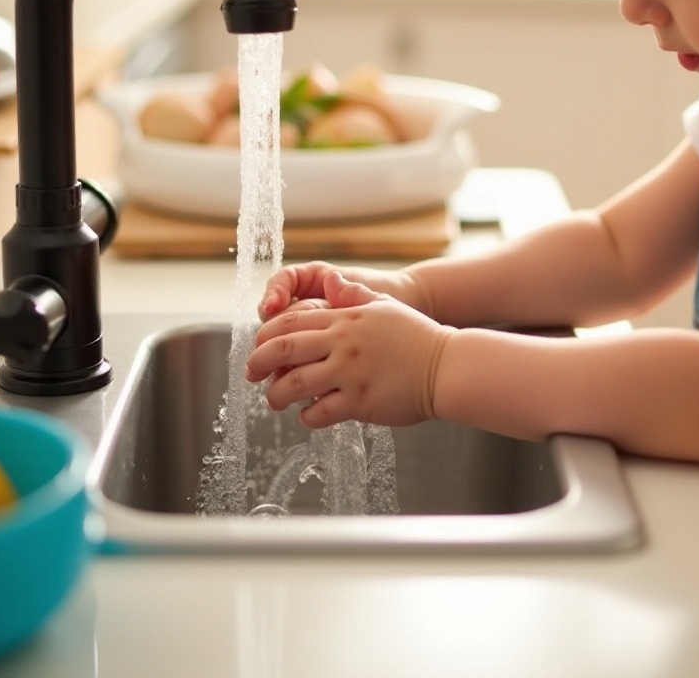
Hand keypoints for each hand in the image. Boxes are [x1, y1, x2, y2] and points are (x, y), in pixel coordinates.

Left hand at [247, 270, 451, 427]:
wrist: (446, 365)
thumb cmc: (417, 337)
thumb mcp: (385, 306)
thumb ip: (354, 295)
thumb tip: (330, 282)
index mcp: (346, 318)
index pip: (292, 320)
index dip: (267, 334)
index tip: (257, 347)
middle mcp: (343, 342)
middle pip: (284, 348)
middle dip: (259, 362)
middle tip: (251, 373)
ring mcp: (350, 372)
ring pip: (294, 383)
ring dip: (276, 395)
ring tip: (274, 401)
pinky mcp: (360, 401)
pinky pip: (320, 411)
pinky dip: (307, 416)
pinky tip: (309, 415)